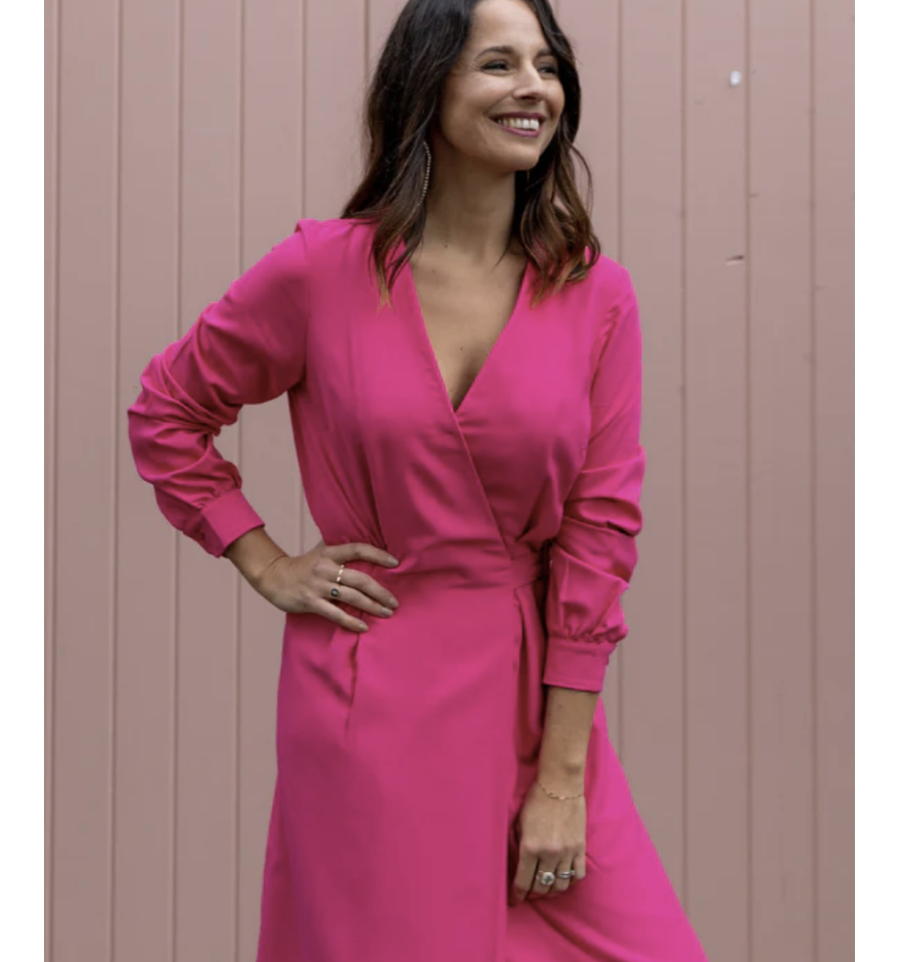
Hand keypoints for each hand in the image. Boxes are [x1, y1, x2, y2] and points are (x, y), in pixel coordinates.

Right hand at [253, 539, 399, 631]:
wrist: (273, 577)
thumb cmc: (302, 565)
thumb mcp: (320, 551)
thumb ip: (340, 548)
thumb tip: (365, 539)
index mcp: (330, 553)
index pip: (358, 549)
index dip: (378, 554)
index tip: (395, 563)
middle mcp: (325, 568)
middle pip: (360, 579)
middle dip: (380, 592)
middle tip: (395, 601)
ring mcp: (318, 586)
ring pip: (351, 597)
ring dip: (372, 606)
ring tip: (386, 613)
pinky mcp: (310, 602)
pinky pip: (335, 614)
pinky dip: (351, 622)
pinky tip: (364, 627)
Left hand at [509, 778, 586, 905]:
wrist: (560, 784)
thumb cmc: (536, 799)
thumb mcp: (520, 822)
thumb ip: (519, 845)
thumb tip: (517, 865)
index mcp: (530, 847)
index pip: (523, 881)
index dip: (517, 895)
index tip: (514, 901)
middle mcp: (549, 853)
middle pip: (541, 887)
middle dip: (533, 894)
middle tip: (528, 893)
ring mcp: (567, 852)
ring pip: (560, 885)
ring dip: (551, 891)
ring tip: (545, 888)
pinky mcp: (580, 848)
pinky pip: (578, 875)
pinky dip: (570, 881)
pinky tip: (563, 878)